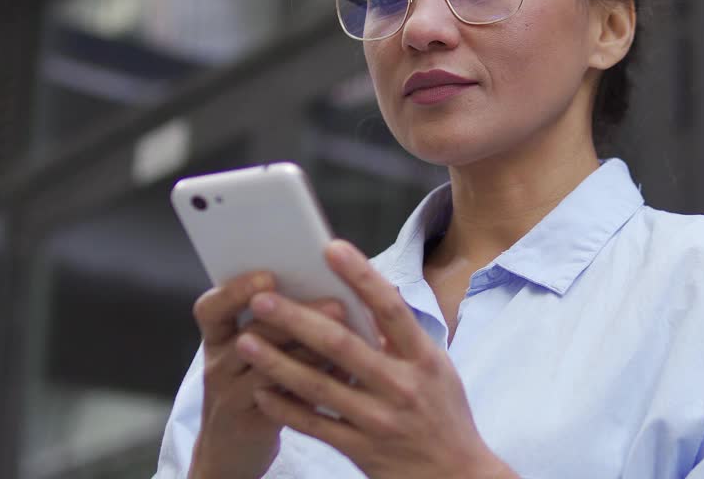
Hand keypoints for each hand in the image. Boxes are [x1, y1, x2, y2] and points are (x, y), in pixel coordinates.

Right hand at [188, 271, 349, 478]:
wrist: (233, 444)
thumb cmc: (251, 383)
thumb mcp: (251, 350)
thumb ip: (278, 320)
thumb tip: (330, 284)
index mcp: (218, 336)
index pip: (212, 308)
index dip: (236, 290)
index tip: (269, 275)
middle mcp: (219, 363)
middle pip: (249, 335)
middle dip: (293, 316)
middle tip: (334, 303)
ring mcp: (231, 395)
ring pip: (267, 368)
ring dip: (308, 350)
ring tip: (344, 337)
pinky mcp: (251, 423)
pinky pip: (282, 402)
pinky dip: (312, 384)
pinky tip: (341, 374)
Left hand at [235, 240, 516, 478]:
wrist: (455, 477)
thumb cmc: (444, 414)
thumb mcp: (437, 368)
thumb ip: (403, 337)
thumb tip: (371, 295)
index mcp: (424, 358)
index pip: (390, 308)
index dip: (361, 276)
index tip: (332, 248)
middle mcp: (401, 386)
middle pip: (342, 346)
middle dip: (298, 320)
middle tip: (262, 298)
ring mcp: (379, 421)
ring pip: (319, 387)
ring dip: (279, 362)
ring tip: (247, 340)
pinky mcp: (361, 450)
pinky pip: (315, 425)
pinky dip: (285, 408)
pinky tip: (261, 389)